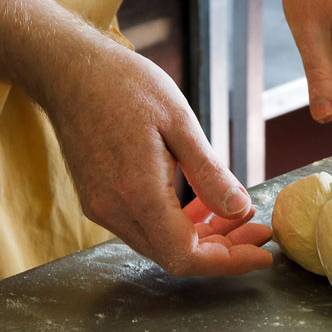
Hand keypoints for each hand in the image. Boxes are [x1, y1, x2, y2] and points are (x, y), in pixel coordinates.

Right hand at [43, 40, 272, 275]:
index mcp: (137, 192)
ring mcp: (102, 208)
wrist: (69, 70)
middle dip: (223, 250)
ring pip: (160, 245)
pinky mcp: (99, 200)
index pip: (186, 256)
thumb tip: (240, 209)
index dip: (228, 261)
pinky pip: (145, 228)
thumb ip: (209, 173)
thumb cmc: (124, 85)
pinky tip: (202, 206)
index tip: (262, 254)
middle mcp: (114, 210)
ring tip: (238, 215)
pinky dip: (178, 226)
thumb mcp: (180, 122)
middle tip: (258, 229)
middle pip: (175, 256)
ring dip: (202, 238)